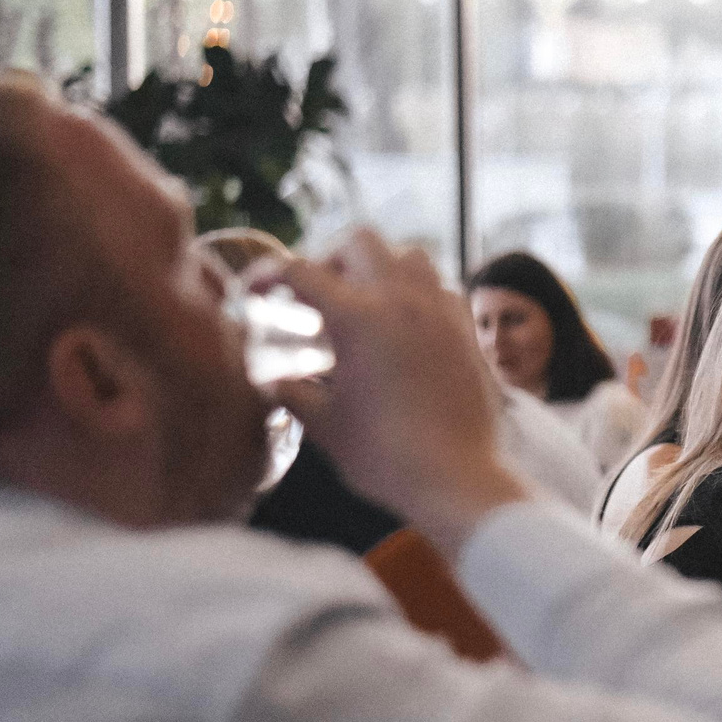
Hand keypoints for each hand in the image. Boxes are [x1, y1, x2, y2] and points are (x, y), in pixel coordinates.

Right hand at [258, 232, 525, 556]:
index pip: (300, 271)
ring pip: (409, 256)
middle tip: (313, 298)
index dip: (267, 274)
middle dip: (329, 259)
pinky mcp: (467, 331)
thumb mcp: (324, 423)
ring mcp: (441, 312)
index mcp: (358, 317)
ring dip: (379, 268)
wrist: (457, 480)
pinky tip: (402, 328)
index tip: (253, 291)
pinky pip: (442, 287)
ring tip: (359, 308)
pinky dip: (417, 293)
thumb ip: (291, 391)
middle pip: (359, 241)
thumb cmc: (384, 457)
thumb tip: (269, 379)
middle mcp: (403, 301)